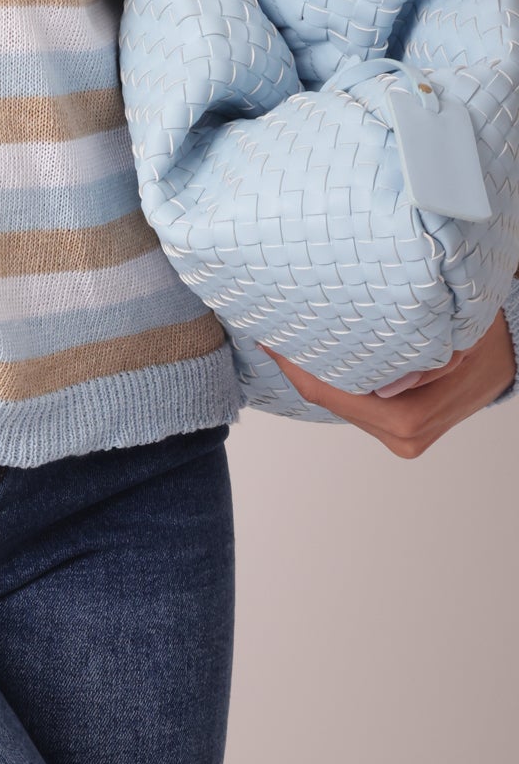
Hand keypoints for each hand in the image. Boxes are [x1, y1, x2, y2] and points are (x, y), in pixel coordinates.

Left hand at [258, 308, 515, 457]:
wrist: (513, 356)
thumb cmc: (483, 340)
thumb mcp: (458, 339)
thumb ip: (422, 361)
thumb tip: (384, 379)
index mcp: (408, 418)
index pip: (329, 391)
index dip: (293, 366)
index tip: (268, 336)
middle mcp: (400, 435)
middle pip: (327, 399)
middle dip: (298, 366)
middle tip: (272, 327)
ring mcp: (398, 436)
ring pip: (338, 403)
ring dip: (316, 373)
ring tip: (293, 336)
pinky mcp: (398, 430)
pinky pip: (356, 404)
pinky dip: (338, 381)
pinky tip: (323, 355)